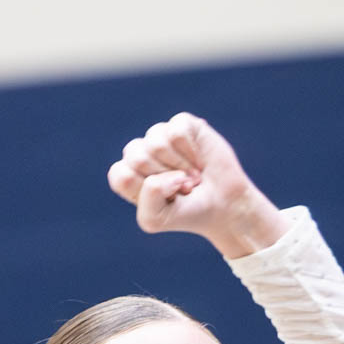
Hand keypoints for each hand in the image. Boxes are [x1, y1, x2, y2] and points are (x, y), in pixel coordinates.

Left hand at [107, 112, 288, 256]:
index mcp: (129, 177)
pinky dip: (190, 152)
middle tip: (180, 188)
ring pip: (155, 143)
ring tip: (190, 177)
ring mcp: (160, 136)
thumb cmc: (185, 213)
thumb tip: (167, 169)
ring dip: (179, 166)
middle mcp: (142, 153)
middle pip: (135, 156)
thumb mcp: (155, 219)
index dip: (142, 189)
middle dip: (163, 178)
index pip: (120, 174)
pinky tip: (198, 162)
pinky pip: (176, 132)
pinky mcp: (182, 124)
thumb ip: (147, 197)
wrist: (223, 206)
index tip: (162, 200)